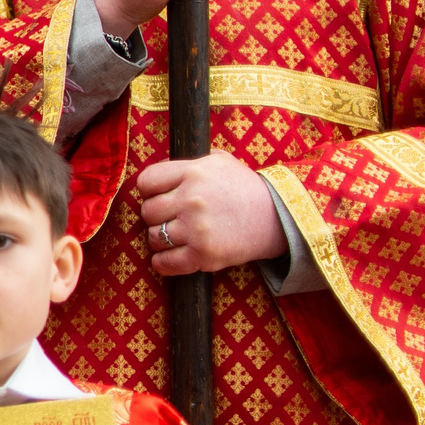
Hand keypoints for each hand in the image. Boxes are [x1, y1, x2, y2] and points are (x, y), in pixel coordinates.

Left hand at [134, 150, 284, 275]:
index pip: (146, 181)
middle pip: (148, 211)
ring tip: (177, 236)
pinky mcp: (204, 255)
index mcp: (193, 172)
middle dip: (156, 216)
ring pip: (153, 237)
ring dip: (161, 239)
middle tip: (171, 218)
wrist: (277, 217)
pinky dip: (163, 263)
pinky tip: (171, 256)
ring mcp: (197, 229)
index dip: (149, 190)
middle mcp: (192, 199)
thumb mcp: (219, 162)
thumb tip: (158, 174)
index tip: (158, 196)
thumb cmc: (244, 188)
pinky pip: (164, 263)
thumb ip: (187, 163)